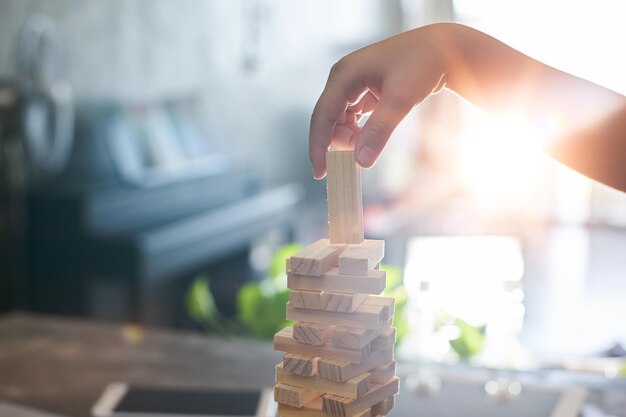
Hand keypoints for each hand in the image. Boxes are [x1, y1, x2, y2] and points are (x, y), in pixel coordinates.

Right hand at [309, 23, 450, 178]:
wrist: (442, 48)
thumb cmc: (422, 64)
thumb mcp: (401, 98)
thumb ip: (379, 130)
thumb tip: (360, 162)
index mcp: (344, 75)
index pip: (322, 116)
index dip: (318, 146)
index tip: (320, 174)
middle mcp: (343, 78)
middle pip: (328, 121)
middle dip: (341, 142)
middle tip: (364, 155)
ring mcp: (351, 84)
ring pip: (339, 121)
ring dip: (351, 138)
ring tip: (373, 141)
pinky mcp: (362, 90)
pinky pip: (351, 117)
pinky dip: (359, 131)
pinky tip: (372, 135)